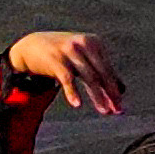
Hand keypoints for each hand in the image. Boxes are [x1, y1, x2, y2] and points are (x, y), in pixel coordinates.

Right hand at [0, 24, 126, 112]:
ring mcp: (70, 51)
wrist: (32, 45)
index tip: (120, 106)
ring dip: (98, 96)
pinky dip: (73, 92)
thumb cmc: (62, 54)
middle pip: (102, 73)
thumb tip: (122, 89)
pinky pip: (67, 79)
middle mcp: (84, 44)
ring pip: (89, 77)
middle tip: (117, 111)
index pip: (108, 69)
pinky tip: (77, 104)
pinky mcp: (56, 60)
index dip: (114, 89)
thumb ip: (101, 70)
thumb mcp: (83, 58)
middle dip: (111, 93)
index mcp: (94, 42)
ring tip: (104, 111)